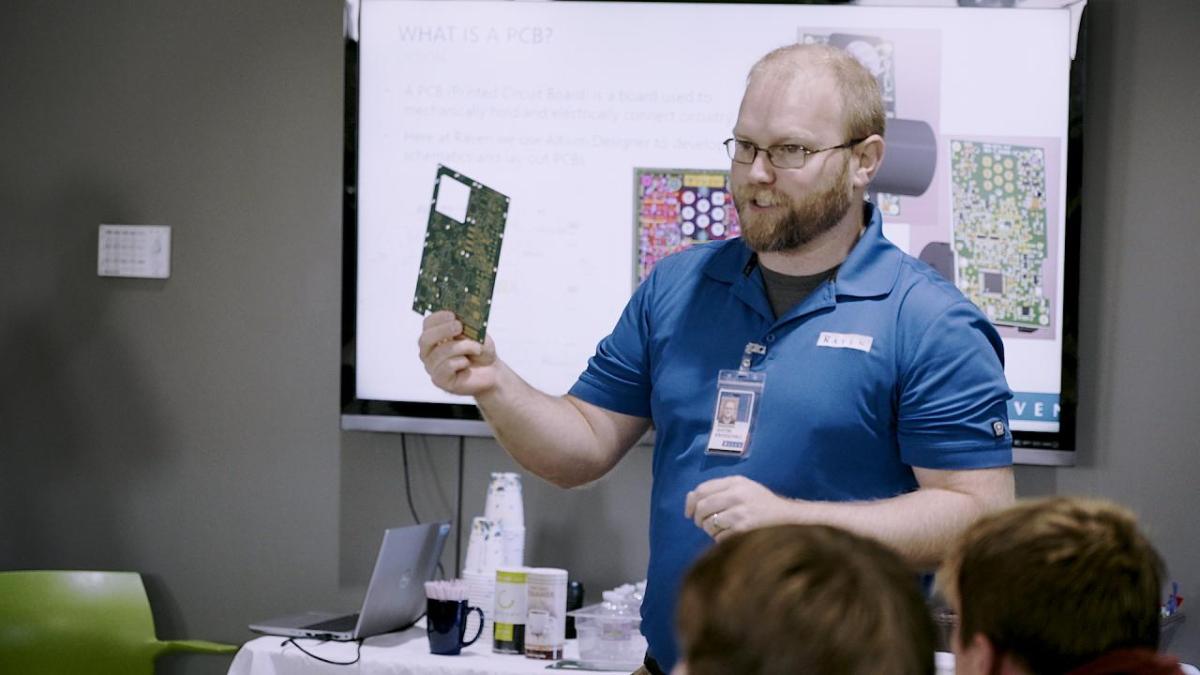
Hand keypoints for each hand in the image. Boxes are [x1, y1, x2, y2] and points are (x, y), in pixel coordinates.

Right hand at [417, 311, 499, 395]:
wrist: (491, 371)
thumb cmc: (481, 350)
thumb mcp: (477, 333)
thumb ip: (467, 325)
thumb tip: (459, 320)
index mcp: (435, 335)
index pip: (428, 324)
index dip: (438, 318)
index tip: (452, 314)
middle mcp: (429, 351)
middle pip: (425, 339)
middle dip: (443, 331)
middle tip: (459, 326)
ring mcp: (432, 367)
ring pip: (439, 353)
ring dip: (462, 347)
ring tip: (476, 348)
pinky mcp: (440, 380)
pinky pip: (446, 367)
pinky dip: (461, 362)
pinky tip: (467, 363)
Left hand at [684, 475, 798, 540]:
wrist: (788, 518)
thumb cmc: (761, 503)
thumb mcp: (742, 488)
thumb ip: (717, 490)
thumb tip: (690, 498)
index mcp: (735, 482)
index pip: (702, 490)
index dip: (690, 503)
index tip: (689, 513)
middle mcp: (736, 494)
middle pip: (702, 507)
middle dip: (698, 518)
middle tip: (702, 524)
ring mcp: (740, 512)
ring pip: (709, 524)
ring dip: (710, 530)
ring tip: (721, 529)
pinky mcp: (744, 529)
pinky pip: (719, 537)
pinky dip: (720, 539)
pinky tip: (731, 535)